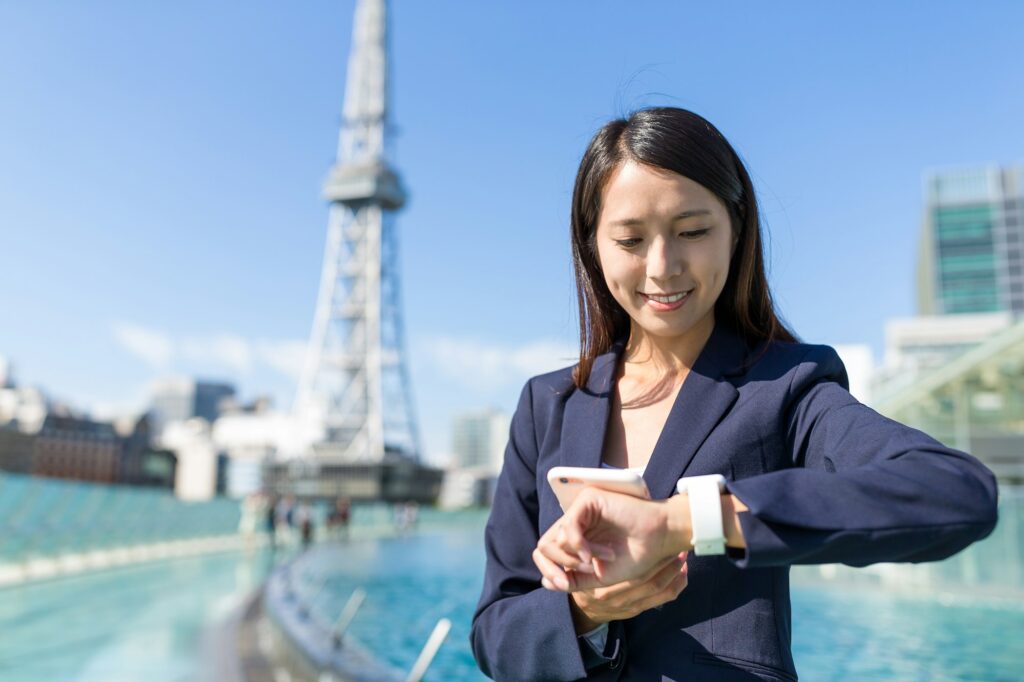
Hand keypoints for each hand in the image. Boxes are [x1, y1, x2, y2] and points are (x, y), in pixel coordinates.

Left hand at [533, 487, 690, 590]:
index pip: (545, 552)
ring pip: (554, 539)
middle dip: (560, 566)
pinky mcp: (587, 501)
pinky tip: (597, 554)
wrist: (659, 542)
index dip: (548, 571)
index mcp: (575, 538)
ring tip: (601, 560)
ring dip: (577, 558)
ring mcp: (579, 510)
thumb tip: (546, 582)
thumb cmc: (634, 557)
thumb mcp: (598, 576)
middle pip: (544, 546)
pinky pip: (569, 528)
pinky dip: (580, 546)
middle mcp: (574, 523)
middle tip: (587, 571)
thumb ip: (573, 580)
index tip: (564, 584)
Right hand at [569, 552, 688, 632]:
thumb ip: (588, 549)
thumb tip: (598, 525)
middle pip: (650, 581)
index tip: (662, 541)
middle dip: (667, 563)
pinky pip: (663, 598)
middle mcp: (617, 598)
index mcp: (603, 586)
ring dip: (674, 572)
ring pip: (659, 589)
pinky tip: (683, 573)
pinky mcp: (638, 610)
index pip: (634, 574)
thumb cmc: (584, 575)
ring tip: (683, 557)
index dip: (652, 559)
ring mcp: (629, 606)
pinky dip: (676, 585)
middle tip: (677, 547)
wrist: (583, 609)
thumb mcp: (580, 565)